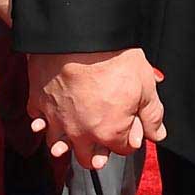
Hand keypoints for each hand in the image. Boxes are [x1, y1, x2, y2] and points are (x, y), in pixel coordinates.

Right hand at [26, 47, 165, 167]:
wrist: (77, 35)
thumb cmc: (114, 58)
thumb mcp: (145, 85)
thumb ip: (152, 115)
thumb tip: (157, 134)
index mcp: (109, 133)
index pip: (122, 149)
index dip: (129, 136)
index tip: (130, 122)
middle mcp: (81, 134)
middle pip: (88, 158)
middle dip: (97, 153)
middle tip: (101, 142)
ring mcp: (57, 120)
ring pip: (58, 145)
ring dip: (65, 145)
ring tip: (72, 138)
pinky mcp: (38, 102)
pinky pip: (37, 121)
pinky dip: (42, 122)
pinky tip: (46, 120)